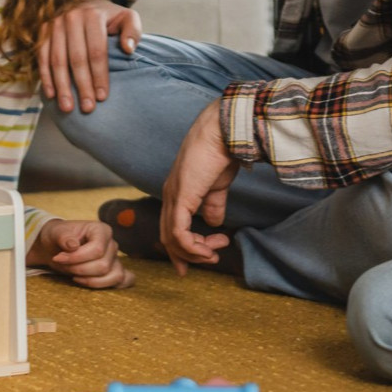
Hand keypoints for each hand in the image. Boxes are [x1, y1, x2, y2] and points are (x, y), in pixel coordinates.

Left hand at [28, 218, 135, 288]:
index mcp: (102, 230)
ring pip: (114, 276)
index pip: (97, 249)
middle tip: (63, 265)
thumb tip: (73, 245)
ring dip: (91, 281)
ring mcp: (115, 259)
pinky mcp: (114, 271)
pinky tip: (98, 284)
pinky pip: (125, 280)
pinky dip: (114, 284)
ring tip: (74, 276)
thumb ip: (63, 237)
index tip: (59, 258)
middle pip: (103, 266)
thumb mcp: (56, 233)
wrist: (56, 247)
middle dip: (80, 270)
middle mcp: (112, 244)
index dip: (78, 258)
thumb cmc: (58, 237)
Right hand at [36, 0, 142, 113]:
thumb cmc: (110, 17)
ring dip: (62, 86)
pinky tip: (51, 95)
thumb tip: (128, 49)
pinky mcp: (43, 31)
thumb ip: (132, 31)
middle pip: (76, 58)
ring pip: (57, 60)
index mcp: (93, 16)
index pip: (96, 51)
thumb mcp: (128, 17)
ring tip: (68, 107)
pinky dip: (46, 77)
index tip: (103, 97)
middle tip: (87, 108)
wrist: (87, 2)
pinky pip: (42, 57)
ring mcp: (55, 24)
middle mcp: (71, 18)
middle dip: (82, 86)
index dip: (99, 75)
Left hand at [158, 103, 238, 276]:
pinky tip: (208, 249)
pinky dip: (192, 247)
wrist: (223, 133)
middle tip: (213, 258)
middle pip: (168, 238)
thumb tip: (215, 224)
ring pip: (172, 239)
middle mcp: (170, 196)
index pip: (170, 228)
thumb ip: (213, 205)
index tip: (203, 258)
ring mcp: (173, 197)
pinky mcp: (180, 199)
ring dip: (195, 252)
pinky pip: (179, 233)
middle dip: (189, 255)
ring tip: (215, 253)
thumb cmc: (220, 153)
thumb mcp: (217, 186)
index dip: (182, 249)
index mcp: (177, 192)